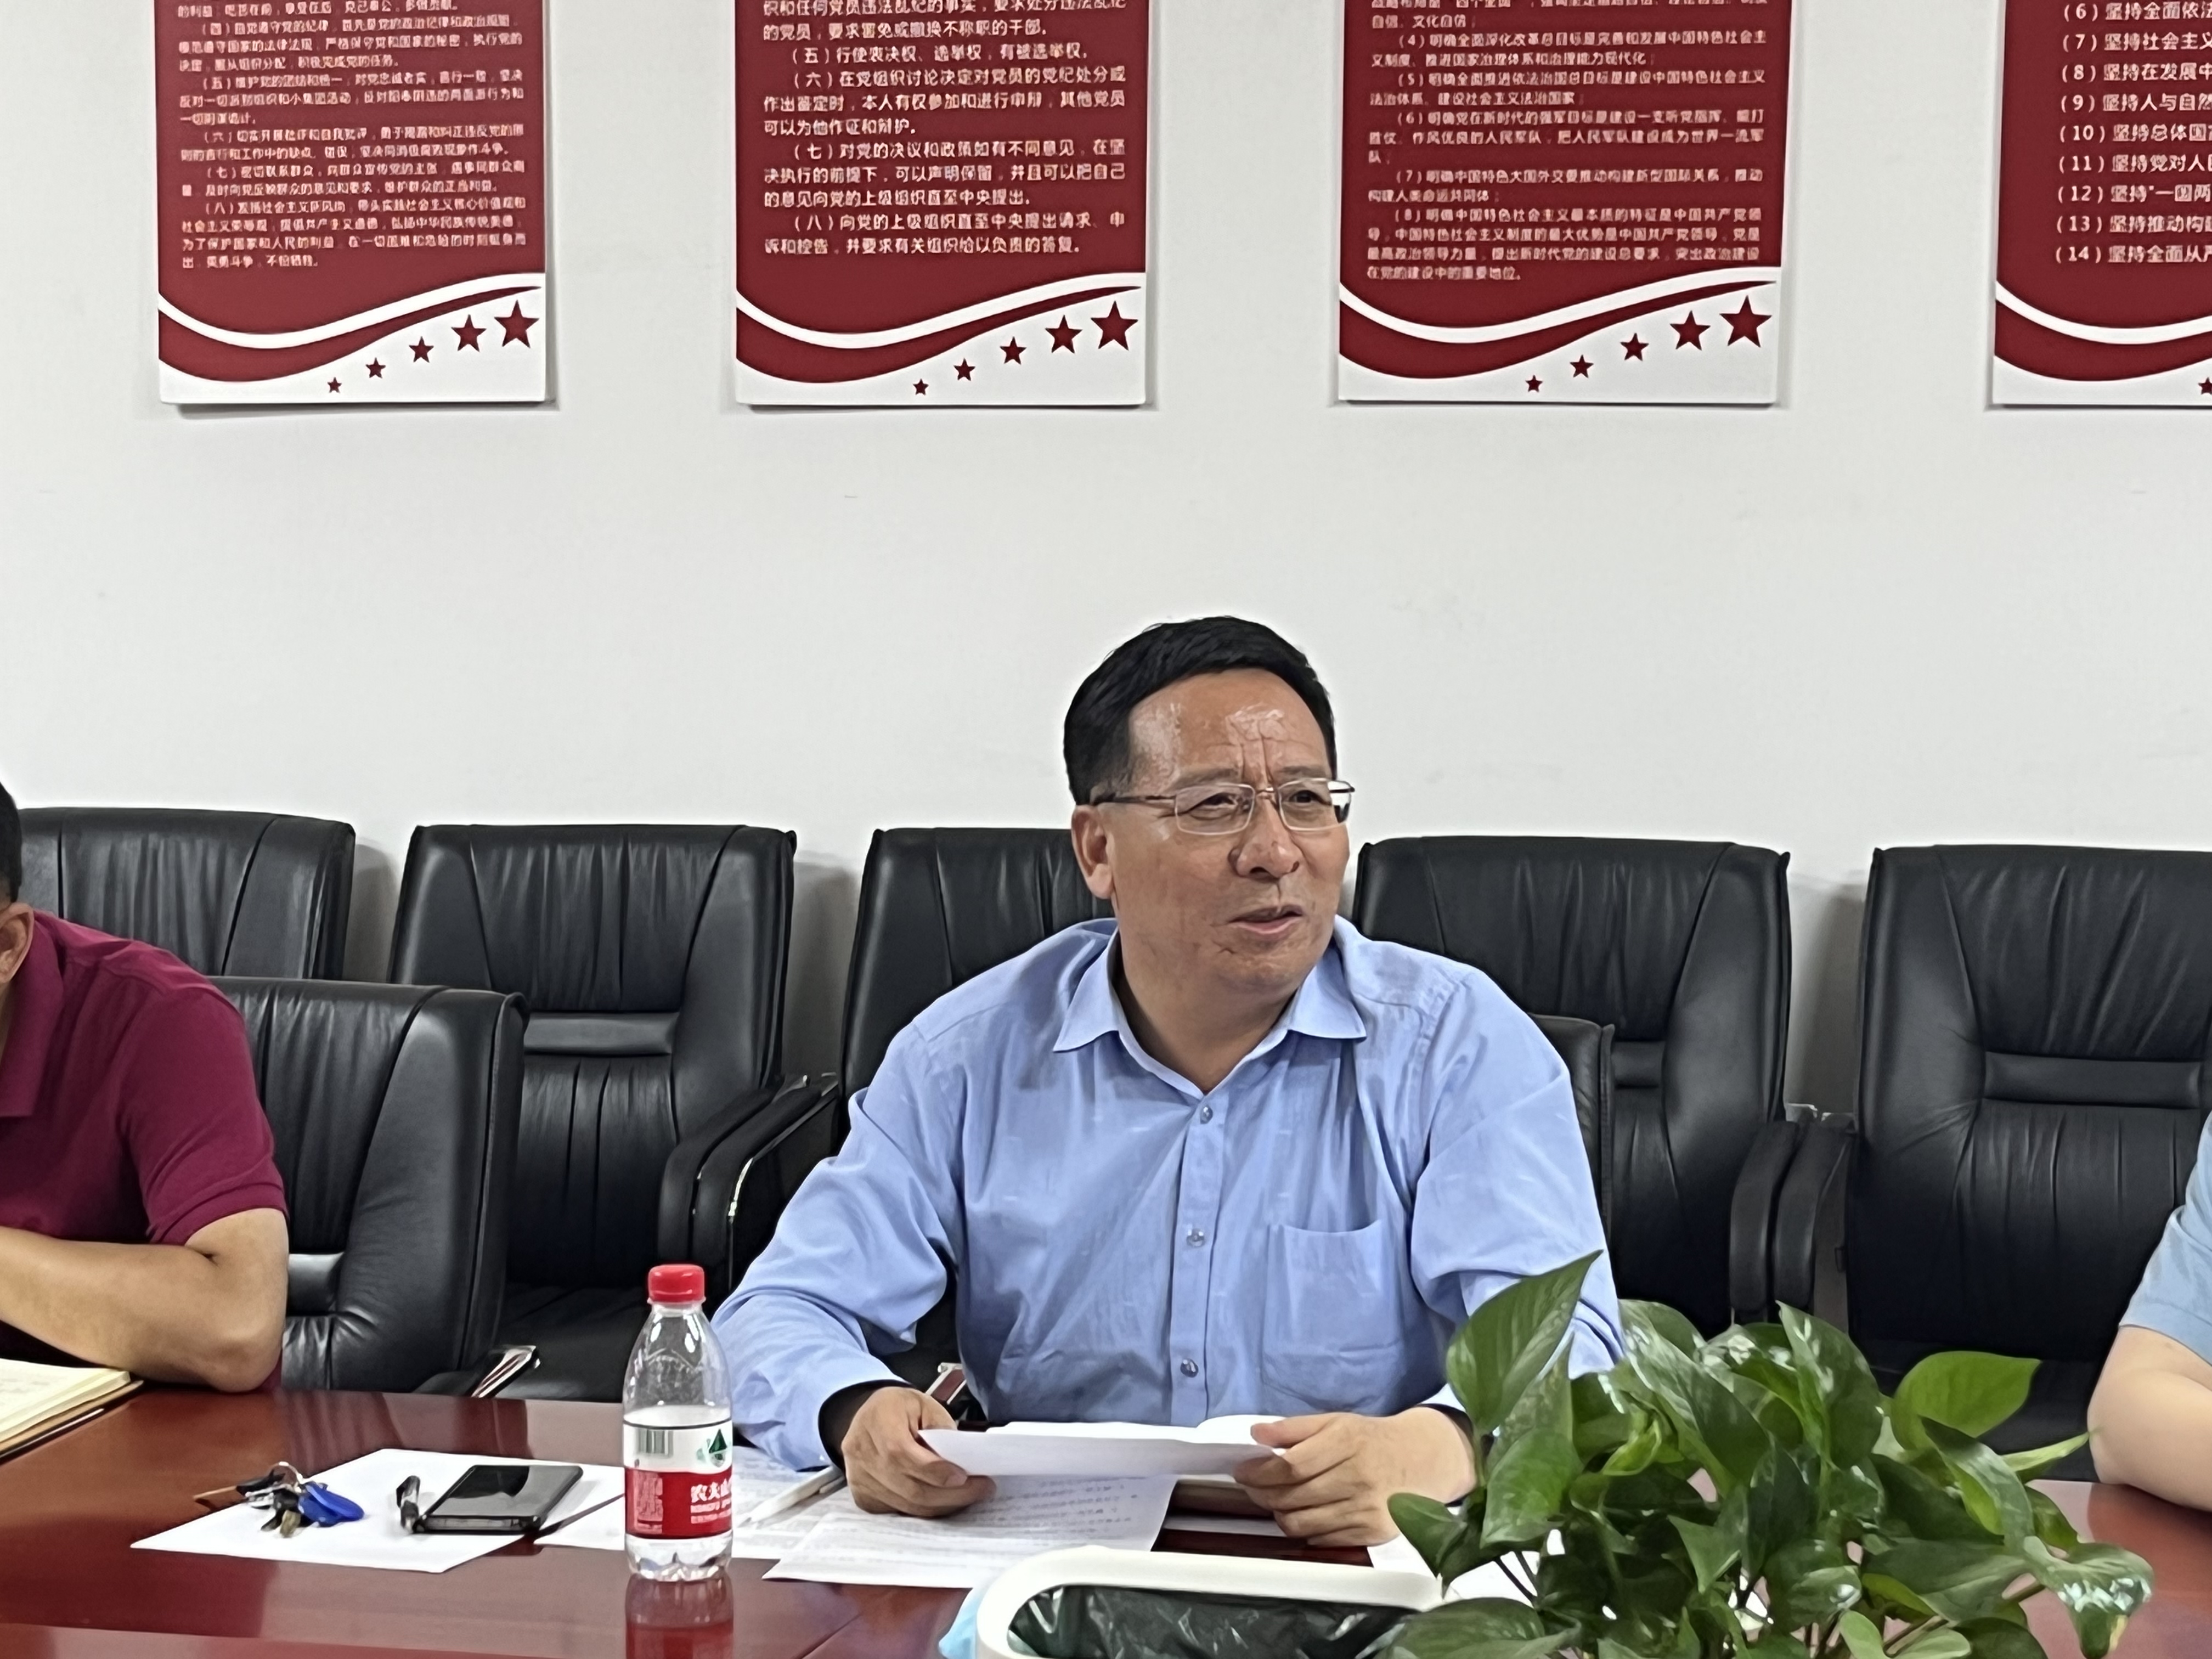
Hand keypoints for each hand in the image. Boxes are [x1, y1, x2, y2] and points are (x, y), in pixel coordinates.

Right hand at [839, 1387, 995, 1517]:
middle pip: (907, 1487)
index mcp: (876, 1421)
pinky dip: (925, 1510)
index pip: (901, 1454)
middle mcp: (861, 1453)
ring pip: (906, 1505)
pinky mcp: (863, 1497)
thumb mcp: (925, 1404)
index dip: (933, 1470)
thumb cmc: (900, 1408)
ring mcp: (858, 1479)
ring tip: (969, 1496)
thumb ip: (940, 1429)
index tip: (963, 1476)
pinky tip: (945, 1501)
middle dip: (949, 1494)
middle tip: (981, 1489)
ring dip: (942, 1505)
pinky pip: (899, 1511)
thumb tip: (958, 1462)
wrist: (869, 1416)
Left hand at [1234, 1408, 1474, 1547]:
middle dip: (1262, 1492)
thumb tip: (1256, 1433)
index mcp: (1347, 1442)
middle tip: (1253, 1485)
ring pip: (1301, 1523)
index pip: (1291, 1467)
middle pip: (1292, 1496)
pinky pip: (1320, 1539)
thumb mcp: (1335, 1421)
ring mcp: (1365, 1509)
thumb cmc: (1371, 1440)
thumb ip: (1293, 1427)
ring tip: (1276, 1499)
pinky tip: (1304, 1512)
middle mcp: (1357, 1477)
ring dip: (1279, 1512)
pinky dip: (1304, 1528)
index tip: (1243, 1470)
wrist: (1420, 1461)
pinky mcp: (1371, 1534)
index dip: (1260, 1472)